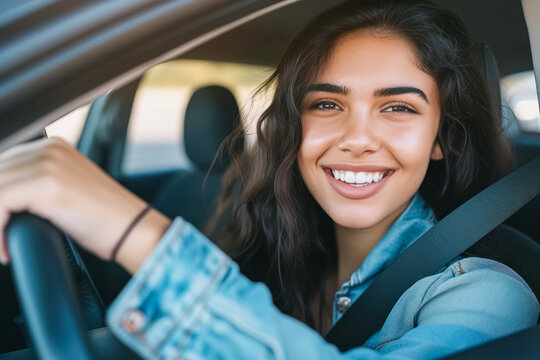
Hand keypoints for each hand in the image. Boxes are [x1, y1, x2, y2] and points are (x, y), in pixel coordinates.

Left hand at [0, 137, 170, 272]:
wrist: (134, 231)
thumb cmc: (104, 221)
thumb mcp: (64, 193)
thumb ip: (34, 186)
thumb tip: (2, 201)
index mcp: (52, 146)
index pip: (0, 166)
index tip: (0, 225)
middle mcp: (49, 148)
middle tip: (0, 240)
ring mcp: (49, 162)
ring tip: (2, 247)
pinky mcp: (48, 184)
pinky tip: (7, 251)